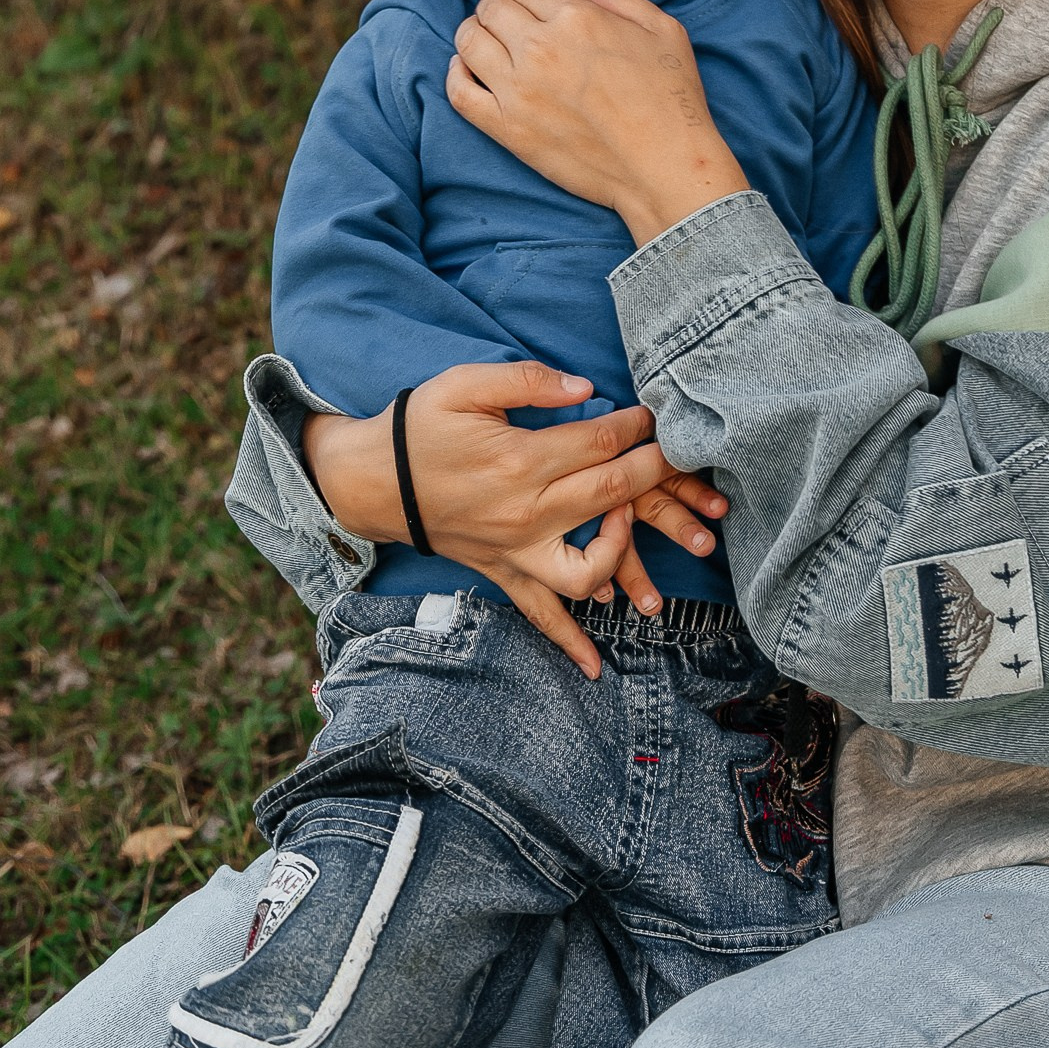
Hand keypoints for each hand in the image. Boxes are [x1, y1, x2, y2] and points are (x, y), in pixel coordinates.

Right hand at [301, 362, 726, 677]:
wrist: (373, 482)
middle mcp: (525, 512)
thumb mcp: (463, 386)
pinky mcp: (505, 573)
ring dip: (627, 551)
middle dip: (655, 471)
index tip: (651, 414)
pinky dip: (570, 642)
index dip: (634, 426)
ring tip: (635, 524)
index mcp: (518, 460)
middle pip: (612, 494)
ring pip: (589, 568)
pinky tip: (596, 666)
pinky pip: (542, 616)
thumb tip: (584, 388)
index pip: (599, 442)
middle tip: (676, 455)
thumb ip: (526, 381)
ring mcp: (517, 551)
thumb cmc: (419, 427)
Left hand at [446, 0, 750, 247]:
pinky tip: (464, 70)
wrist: (664, 168)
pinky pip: (459, 92)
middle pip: (489, 11)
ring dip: (470, 35)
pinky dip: (455, 75)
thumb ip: (620, 0)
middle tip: (492, 18)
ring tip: (478, 40)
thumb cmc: (672, 100)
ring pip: (468, 44)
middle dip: (489, 8)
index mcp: (577, 18)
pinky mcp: (508, 129)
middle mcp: (541, 47)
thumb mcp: (663, 29)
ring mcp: (519, 90)